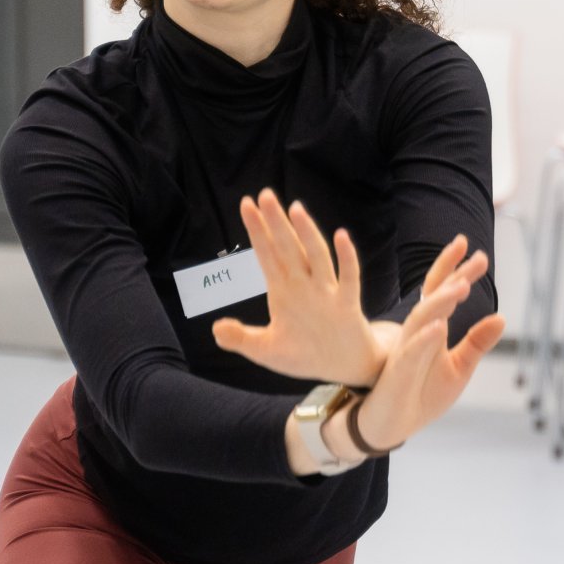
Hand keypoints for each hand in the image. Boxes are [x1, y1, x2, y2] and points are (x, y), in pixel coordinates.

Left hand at [212, 191, 389, 384]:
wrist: (343, 368)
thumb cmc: (306, 355)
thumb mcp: (267, 351)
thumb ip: (242, 339)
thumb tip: (215, 330)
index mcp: (284, 292)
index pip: (267, 255)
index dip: (256, 231)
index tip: (246, 205)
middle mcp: (304, 286)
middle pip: (288, 248)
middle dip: (276, 223)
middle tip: (265, 195)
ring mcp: (327, 293)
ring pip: (316, 257)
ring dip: (306, 234)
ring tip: (295, 209)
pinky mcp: (347, 306)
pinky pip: (348, 279)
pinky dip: (346, 259)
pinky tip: (341, 237)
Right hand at [350, 236, 505, 451]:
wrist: (393, 425)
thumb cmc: (423, 393)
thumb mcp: (459, 367)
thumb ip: (477, 343)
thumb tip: (501, 317)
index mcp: (432, 328)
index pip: (444, 293)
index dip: (458, 271)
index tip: (479, 254)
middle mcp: (417, 333)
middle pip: (434, 296)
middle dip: (453, 274)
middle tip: (477, 257)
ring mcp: (406, 350)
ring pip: (422, 318)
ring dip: (441, 301)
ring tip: (462, 285)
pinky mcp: (398, 372)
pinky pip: (411, 351)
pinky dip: (424, 338)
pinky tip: (439, 327)